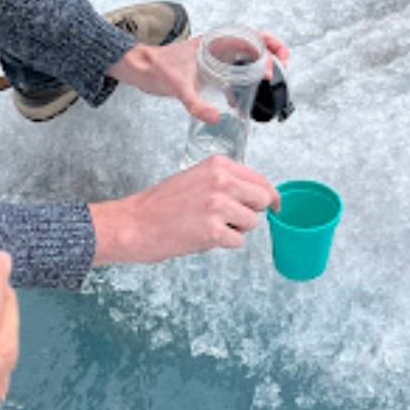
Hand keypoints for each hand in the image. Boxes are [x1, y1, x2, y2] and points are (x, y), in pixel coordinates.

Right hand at [90, 156, 279, 264]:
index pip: (260, 179)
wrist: (134, 223)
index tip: (275, 206)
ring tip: (210, 226)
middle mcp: (221, 181)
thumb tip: (258, 194)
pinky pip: (237, 241)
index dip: (270, 196)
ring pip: (252, 223)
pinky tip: (203, 237)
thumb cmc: (162, 204)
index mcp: (218, 165)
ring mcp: (217, 206)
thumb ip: (226, 181)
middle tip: (230, 219)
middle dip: (251, 212)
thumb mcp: (196, 178)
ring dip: (236, 230)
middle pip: (263, 200)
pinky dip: (224, 244)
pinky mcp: (212, 231)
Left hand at [108, 30, 288, 123]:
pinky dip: (240, 86)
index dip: (268, 46)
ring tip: (266, 85)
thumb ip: (195, 103)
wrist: (141, 69)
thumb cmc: (157, 68)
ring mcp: (214, 60)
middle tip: (281, 70)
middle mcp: (218, 48)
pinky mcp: (209, 72)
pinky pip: (232, 75)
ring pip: (245, 60)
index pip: (251, 36)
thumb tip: (214, 117)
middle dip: (271, 55)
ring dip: (258, 70)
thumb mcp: (177, 86)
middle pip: (254, 45)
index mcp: (215, 42)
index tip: (275, 63)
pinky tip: (239, 103)